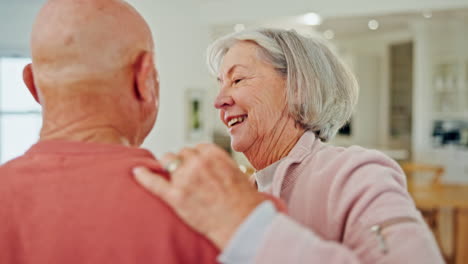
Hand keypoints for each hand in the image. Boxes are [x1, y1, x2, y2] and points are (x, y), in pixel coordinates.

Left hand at [133, 143, 266, 248]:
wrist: (242, 221)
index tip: (197, 167)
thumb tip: (207, 161)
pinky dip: (144, 176)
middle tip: (188, 177)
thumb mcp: (235, 171)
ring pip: (168, 161)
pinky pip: (154, 182)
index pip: (196, 147)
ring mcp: (185, 179)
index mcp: (213, 154)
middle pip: (182, 153)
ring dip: (169, 168)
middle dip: (183, 163)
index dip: (195, 158)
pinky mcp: (175, 197)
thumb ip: (218, 162)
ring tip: (174, 179)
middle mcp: (197, 162)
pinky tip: (137, 172)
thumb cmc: (242, 199)